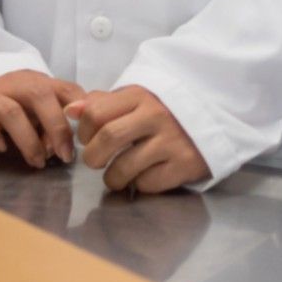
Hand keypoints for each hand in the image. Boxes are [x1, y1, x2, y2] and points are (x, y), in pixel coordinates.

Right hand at [0, 70, 86, 166]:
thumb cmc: (12, 113)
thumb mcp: (38, 113)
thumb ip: (56, 124)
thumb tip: (64, 148)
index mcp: (38, 83)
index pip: (66, 88)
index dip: (80, 107)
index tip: (86, 134)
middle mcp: (15, 84)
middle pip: (39, 95)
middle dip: (56, 127)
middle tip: (64, 156)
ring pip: (11, 111)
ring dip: (29, 140)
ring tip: (37, 161)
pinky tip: (1, 148)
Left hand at [74, 86, 210, 193]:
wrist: (213, 118)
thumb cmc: (164, 110)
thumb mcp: (134, 99)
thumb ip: (101, 103)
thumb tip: (69, 111)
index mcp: (139, 96)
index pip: (95, 113)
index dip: (83, 131)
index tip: (86, 139)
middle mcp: (156, 116)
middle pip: (108, 139)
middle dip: (92, 157)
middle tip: (95, 161)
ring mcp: (172, 141)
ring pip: (124, 167)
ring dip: (111, 178)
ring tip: (114, 176)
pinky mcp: (185, 164)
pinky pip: (148, 183)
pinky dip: (137, 185)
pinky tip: (140, 177)